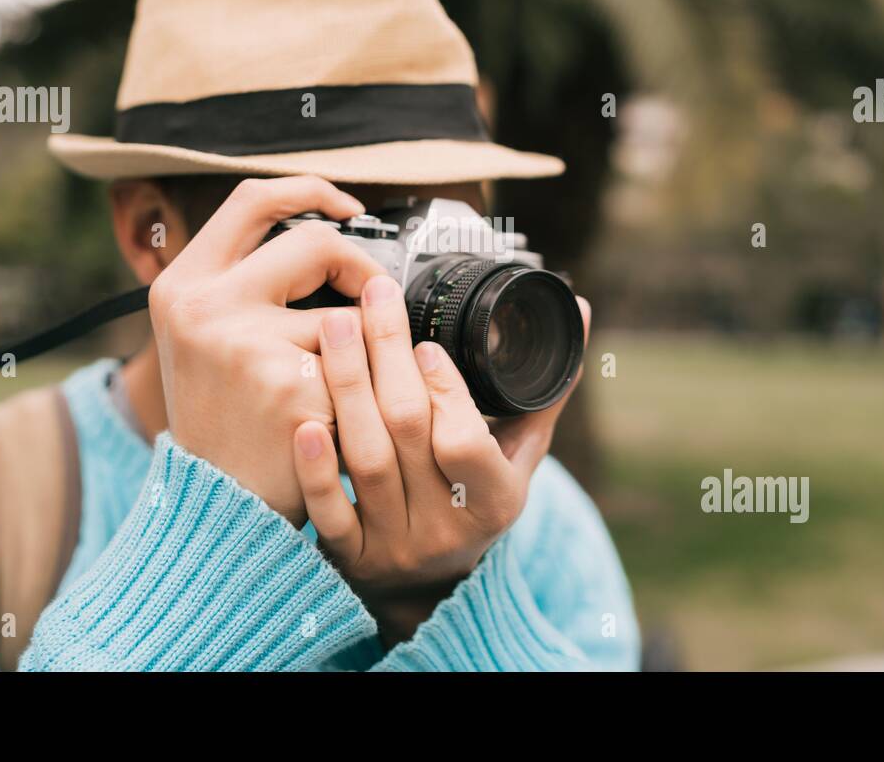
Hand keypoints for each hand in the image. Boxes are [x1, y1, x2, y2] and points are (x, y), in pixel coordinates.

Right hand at [147, 176, 384, 526]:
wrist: (219, 508)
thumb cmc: (225, 421)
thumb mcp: (205, 340)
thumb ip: (246, 285)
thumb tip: (326, 231)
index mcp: (182, 285)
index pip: (252, 200)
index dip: (310, 191)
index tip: (349, 207)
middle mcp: (204, 306)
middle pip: (313, 244)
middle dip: (359, 268)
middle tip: (373, 297)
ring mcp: (245, 346)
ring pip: (345, 315)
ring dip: (358, 351)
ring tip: (333, 389)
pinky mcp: (291, 387)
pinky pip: (358, 368)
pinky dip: (360, 394)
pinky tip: (333, 424)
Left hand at [292, 273, 590, 643]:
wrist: (433, 584)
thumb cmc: (478, 497)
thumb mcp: (521, 453)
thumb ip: (544, 386)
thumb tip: (579, 311)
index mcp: (496, 500)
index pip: (465, 441)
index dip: (444, 390)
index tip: (425, 341)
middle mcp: (446, 527)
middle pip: (407, 432)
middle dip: (387, 355)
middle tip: (372, 299)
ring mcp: (395, 545)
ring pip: (365, 460)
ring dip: (347, 387)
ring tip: (335, 327)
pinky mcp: (349, 558)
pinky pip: (328, 513)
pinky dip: (316, 468)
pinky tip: (304, 421)